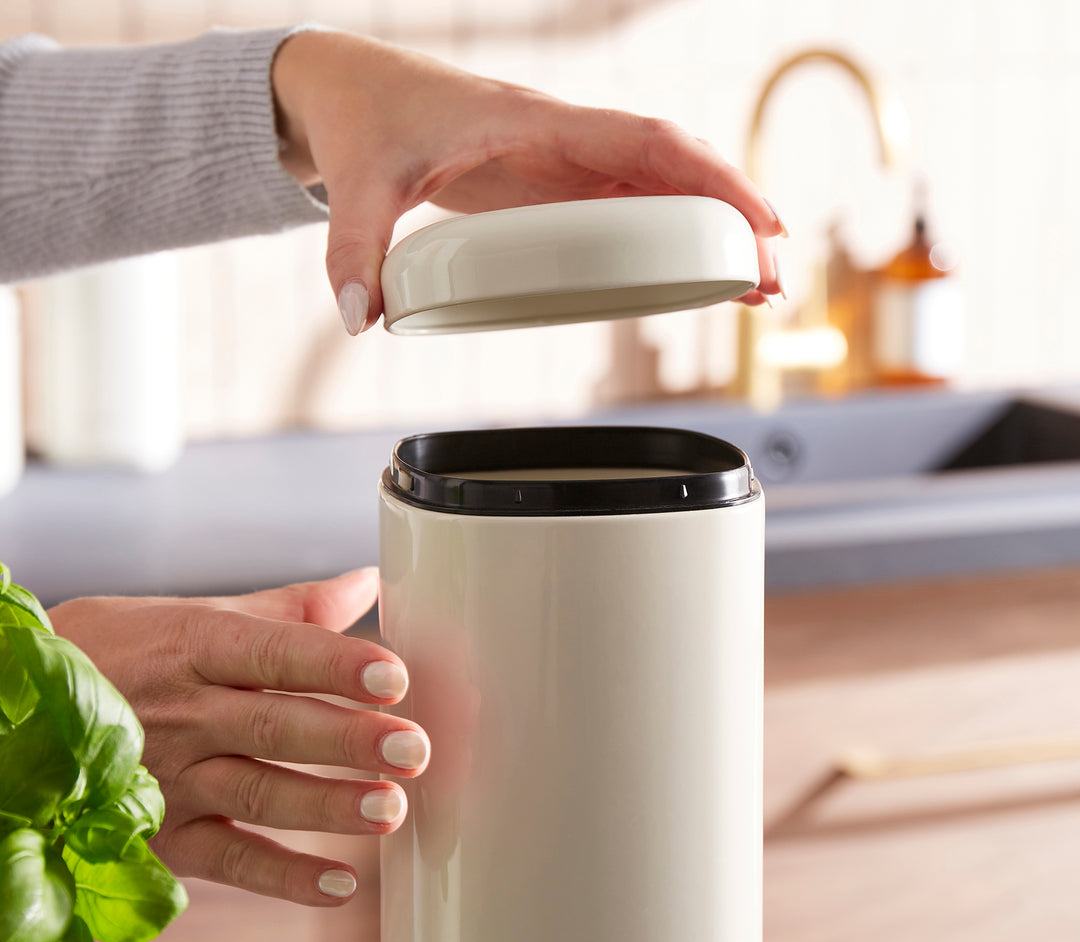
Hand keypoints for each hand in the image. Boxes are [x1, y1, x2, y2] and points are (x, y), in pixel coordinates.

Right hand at [47, 569, 426, 906]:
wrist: (22, 706)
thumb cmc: (129, 650)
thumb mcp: (200, 614)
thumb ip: (292, 609)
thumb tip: (369, 584)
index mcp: (197, 645)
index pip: (273, 653)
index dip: (334, 664)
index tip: (394, 675)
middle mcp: (184, 712)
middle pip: (274, 727)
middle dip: (348, 741)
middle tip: (413, 749)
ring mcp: (169, 777)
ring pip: (256, 794)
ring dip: (327, 806)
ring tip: (391, 811)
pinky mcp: (160, 834)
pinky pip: (225, 860)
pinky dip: (282, 876)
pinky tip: (339, 884)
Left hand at [271, 30, 785, 333]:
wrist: (352, 94)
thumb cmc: (367, 119)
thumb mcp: (359, 182)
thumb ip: (355, 246)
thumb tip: (362, 318)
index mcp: (537, 123)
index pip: (648, 141)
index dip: (711, 179)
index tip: (758, 223)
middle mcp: (565, 142)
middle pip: (674, 172)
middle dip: (732, 221)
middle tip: (771, 283)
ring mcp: (563, 168)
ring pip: (661, 194)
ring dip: (712, 237)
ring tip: (755, 291)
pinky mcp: (553, 193)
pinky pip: (629, 214)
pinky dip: (670, 244)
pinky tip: (694, 280)